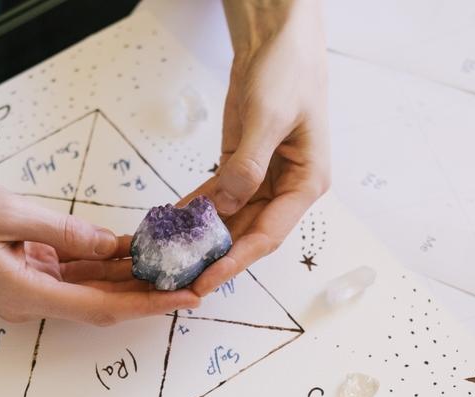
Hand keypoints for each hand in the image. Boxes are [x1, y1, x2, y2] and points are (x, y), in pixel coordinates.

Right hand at [0, 175, 199, 324]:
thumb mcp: (10, 213)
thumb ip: (66, 233)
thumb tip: (111, 247)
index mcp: (26, 293)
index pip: (102, 307)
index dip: (149, 304)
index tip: (187, 297)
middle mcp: (29, 300)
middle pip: (101, 302)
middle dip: (147, 293)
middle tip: (194, 280)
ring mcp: (24, 288)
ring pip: (88, 287)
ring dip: (125, 278)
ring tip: (170, 263)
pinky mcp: (21, 272)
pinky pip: (69, 272)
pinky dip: (98, 263)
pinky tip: (127, 249)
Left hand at [187, 0, 330, 295]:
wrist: (277, 38)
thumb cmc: (287, 72)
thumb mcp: (267, 118)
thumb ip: (247, 166)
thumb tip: (228, 206)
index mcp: (306, 183)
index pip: (268, 234)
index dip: (236, 260)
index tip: (206, 280)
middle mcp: (287, 188)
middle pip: (247, 234)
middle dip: (213, 258)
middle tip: (178, 279)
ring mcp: (263, 178)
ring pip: (230, 220)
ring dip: (201, 239)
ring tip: (168, 259)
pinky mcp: (240, 165)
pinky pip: (217, 197)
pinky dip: (195, 211)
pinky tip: (170, 225)